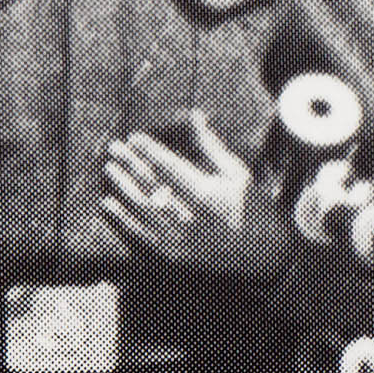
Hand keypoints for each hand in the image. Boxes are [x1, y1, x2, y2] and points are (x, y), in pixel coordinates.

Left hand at [102, 116, 263, 267]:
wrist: (264, 257)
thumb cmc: (252, 209)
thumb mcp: (238, 174)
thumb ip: (211, 146)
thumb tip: (194, 115)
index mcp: (207, 195)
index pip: (169, 166)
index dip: (149, 150)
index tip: (134, 137)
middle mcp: (190, 218)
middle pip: (151, 185)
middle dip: (130, 163)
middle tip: (114, 148)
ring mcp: (180, 239)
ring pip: (142, 209)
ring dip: (123, 187)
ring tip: (110, 170)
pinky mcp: (175, 256)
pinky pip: (142, 235)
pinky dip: (123, 218)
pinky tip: (109, 205)